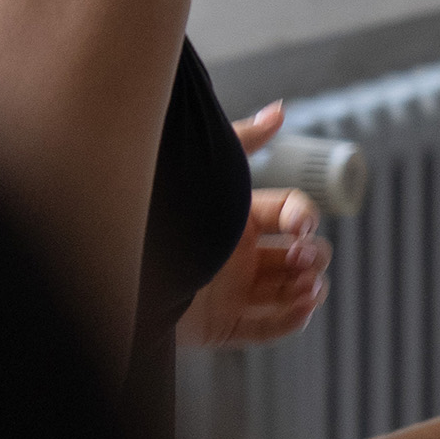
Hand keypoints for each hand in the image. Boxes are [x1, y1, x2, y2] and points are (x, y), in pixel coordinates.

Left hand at [180, 110, 328, 346]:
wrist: (126, 266)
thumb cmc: (167, 215)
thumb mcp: (212, 171)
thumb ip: (246, 140)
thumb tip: (280, 110)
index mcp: (237, 217)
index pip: (289, 214)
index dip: (305, 217)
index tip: (303, 225)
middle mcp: (237, 254)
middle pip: (296, 254)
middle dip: (313, 254)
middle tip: (303, 257)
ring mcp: (231, 291)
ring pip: (287, 291)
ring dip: (309, 288)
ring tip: (310, 287)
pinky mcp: (222, 325)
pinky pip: (265, 328)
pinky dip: (291, 320)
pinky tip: (303, 308)